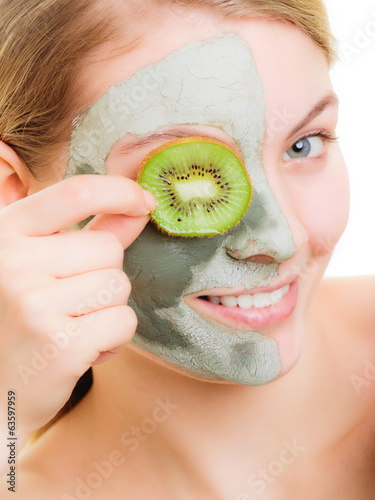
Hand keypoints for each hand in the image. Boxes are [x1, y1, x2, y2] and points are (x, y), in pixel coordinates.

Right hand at [0, 174, 153, 443]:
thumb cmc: (18, 324)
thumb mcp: (36, 266)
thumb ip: (89, 232)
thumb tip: (141, 205)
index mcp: (4, 234)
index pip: (77, 192)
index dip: (121, 191)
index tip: (144, 202)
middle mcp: (13, 264)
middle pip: (109, 249)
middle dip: (103, 276)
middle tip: (69, 303)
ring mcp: (34, 304)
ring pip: (119, 286)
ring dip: (107, 310)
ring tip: (71, 327)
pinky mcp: (59, 345)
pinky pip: (122, 322)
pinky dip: (112, 339)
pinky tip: (80, 351)